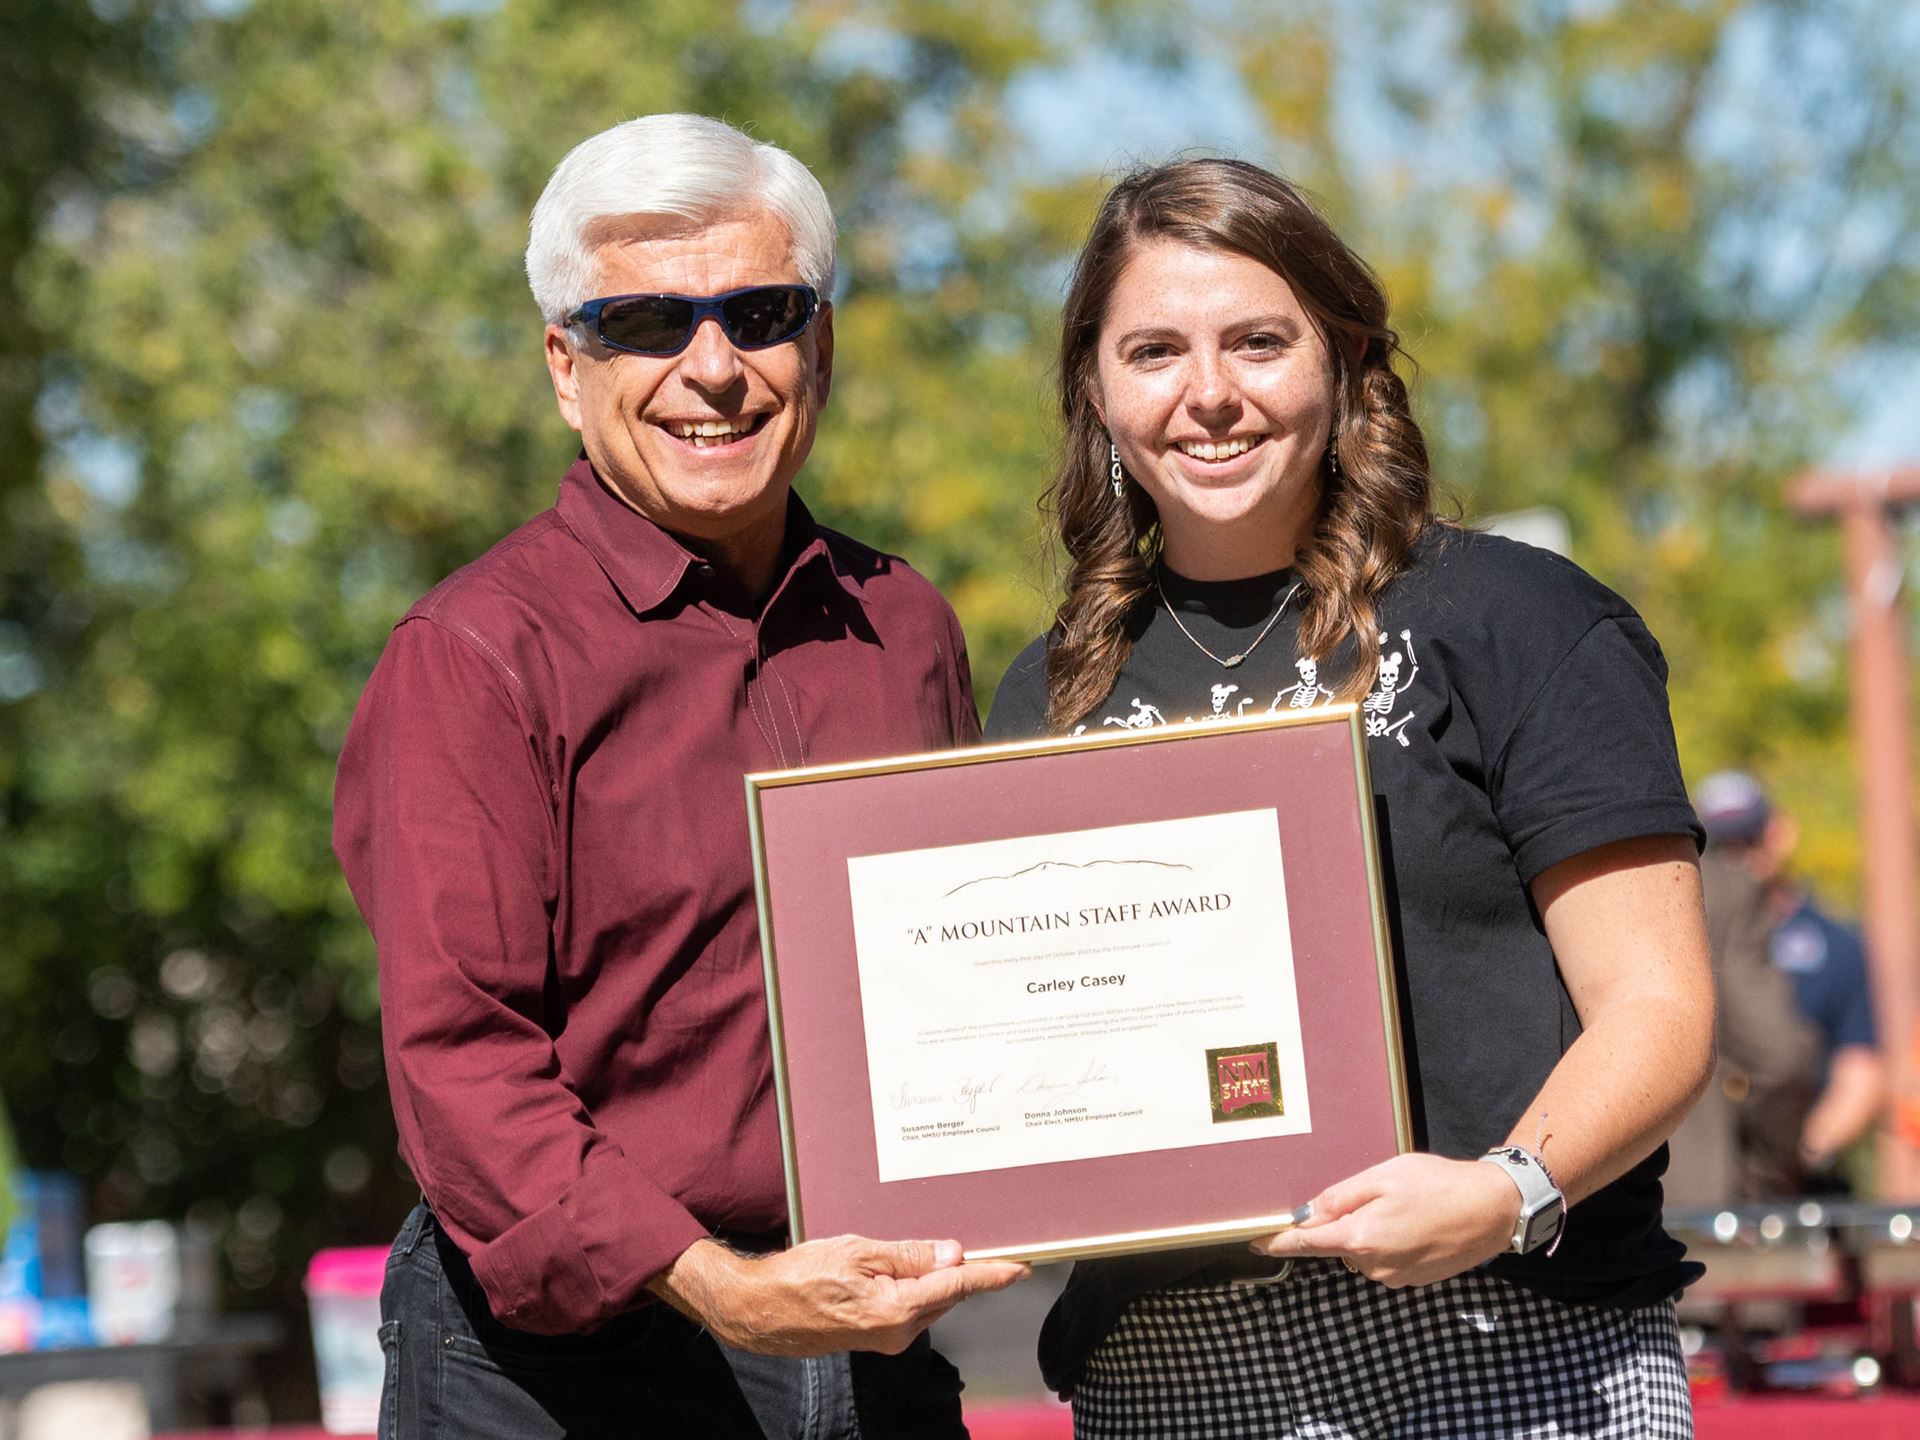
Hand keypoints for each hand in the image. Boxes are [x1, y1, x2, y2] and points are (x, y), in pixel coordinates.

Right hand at [649, 1235, 1028, 1356]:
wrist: (760, 1311)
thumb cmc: (800, 1276)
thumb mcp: (857, 1251)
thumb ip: (908, 1254)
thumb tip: (952, 1255)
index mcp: (897, 1309)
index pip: (957, 1287)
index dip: (991, 1274)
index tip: (1020, 1267)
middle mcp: (898, 1332)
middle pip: (946, 1294)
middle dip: (959, 1270)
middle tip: (972, 1241)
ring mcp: (887, 1339)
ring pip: (928, 1301)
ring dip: (933, 1277)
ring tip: (920, 1250)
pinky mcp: (876, 1338)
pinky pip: (909, 1308)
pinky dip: (914, 1288)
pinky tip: (899, 1269)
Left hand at [1249, 1154, 1521, 1287]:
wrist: (1493, 1210)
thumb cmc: (1438, 1185)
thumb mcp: (1384, 1176)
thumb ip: (1341, 1196)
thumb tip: (1307, 1213)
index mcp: (1360, 1237)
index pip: (1306, 1243)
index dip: (1279, 1242)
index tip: (1255, 1243)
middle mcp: (1373, 1265)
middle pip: (1336, 1245)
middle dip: (1342, 1223)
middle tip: (1375, 1194)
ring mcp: (1395, 1276)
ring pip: (1361, 1253)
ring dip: (1368, 1232)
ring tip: (1402, 1206)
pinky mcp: (1413, 1280)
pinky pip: (1385, 1260)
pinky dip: (1389, 1242)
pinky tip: (1414, 1222)